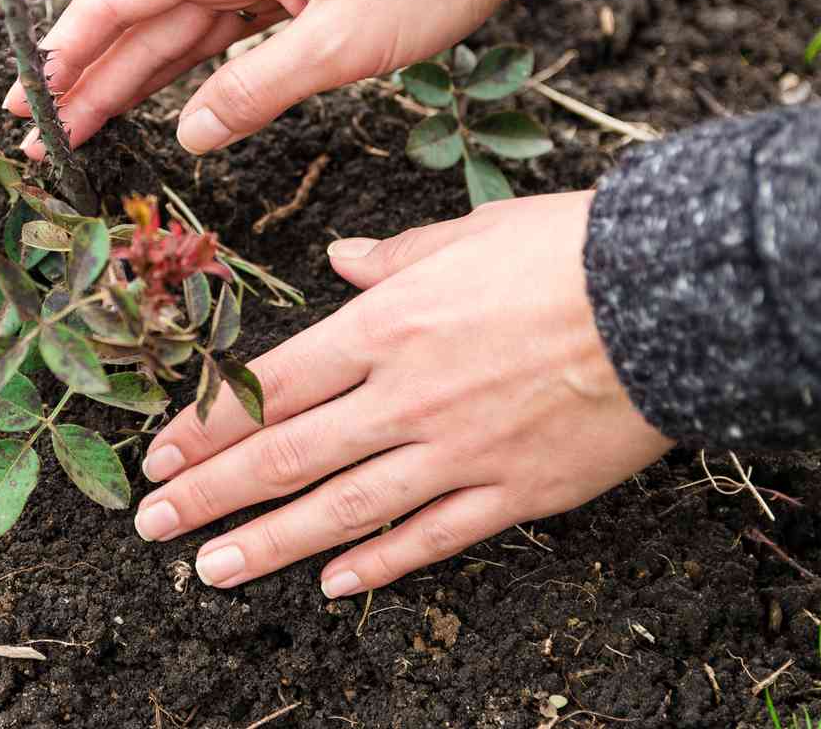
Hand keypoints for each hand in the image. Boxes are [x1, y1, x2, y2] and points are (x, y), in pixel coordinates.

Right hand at [4, 0, 565, 159]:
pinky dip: (191, 73)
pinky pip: (223, 36)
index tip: (26, 98)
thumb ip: (254, 92)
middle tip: (43, 140)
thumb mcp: (340, 43)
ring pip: (179, 33)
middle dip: (88, 81)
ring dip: (131, 82)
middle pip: (140, 22)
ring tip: (83, 132)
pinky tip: (167, 107)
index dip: (66, 49)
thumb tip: (187, 135)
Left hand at [131, 192, 674, 596]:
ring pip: (343, 509)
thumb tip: (337, 257)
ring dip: (267, 542)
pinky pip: (432, 537)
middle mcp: (405, 397)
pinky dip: (379, 565)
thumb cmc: (565, 251)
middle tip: (151, 527)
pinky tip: (332, 586)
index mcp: (384, 327)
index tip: (158, 457)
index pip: (270, 387)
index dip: (206, 427)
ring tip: (208, 569)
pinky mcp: (513, 492)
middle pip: (286, 454)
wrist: (669, 295)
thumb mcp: (465, 234)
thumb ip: (390, 257)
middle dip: (210, 494)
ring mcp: (457, 452)